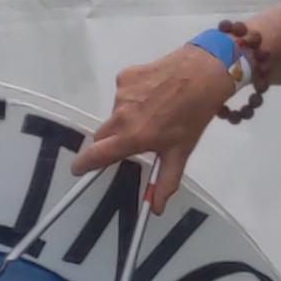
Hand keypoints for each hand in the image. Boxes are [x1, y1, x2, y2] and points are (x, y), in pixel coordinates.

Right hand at [74, 47, 233, 211]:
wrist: (202, 72)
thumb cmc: (192, 115)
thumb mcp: (181, 152)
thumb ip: (165, 182)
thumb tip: (155, 208)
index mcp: (132, 137)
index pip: (97, 154)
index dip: (83, 164)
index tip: (78, 169)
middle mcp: (121, 115)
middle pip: (103, 135)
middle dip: (112, 141)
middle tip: (133, 140)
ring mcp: (121, 93)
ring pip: (115, 113)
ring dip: (127, 118)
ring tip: (154, 112)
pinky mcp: (125, 76)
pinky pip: (122, 93)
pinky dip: (133, 97)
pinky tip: (153, 94)